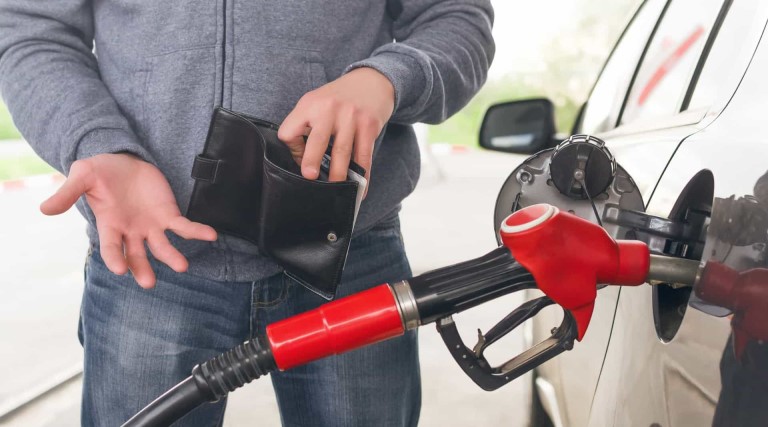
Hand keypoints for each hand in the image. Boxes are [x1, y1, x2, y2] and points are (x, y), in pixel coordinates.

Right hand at [40, 153, 216, 287]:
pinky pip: (184, 227)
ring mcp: (151, 226)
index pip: (111, 247)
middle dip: (143, 269)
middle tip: (149, 283)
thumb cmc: (100, 171)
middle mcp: (131, 232)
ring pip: (162, 247)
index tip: (120, 270)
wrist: (123, 159)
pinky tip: (210, 235)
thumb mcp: (82, 176)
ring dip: (171, 257)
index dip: (114, 258)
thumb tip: (44, 210)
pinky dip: (197, 232)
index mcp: (109, 225)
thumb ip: (68, 193)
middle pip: (137, 255)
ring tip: (182, 266)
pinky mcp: (168, 215)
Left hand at [278, 67, 394, 190]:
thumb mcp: (316, 103)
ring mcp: (351, 116)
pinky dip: (363, 174)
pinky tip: (360, 187)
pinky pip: (364, 155)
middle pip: (317, 140)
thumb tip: (302, 160)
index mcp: (309, 104)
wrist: (372, 81)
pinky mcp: (369, 125)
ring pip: (342, 151)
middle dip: (312, 160)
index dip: (292, 148)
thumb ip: (305, 126)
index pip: (290, 130)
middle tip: (310, 177)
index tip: (299, 158)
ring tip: (335, 188)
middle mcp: (329, 108)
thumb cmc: (340, 98)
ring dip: (338, 174)